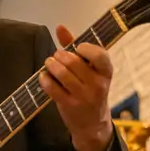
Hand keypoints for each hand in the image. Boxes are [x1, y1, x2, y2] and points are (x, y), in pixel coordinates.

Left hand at [39, 24, 113, 150]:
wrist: (92, 123)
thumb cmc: (90, 89)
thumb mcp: (90, 69)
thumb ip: (74, 46)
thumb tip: (60, 26)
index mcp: (106, 72)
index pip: (99, 55)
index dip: (85, 48)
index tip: (77, 48)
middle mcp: (97, 84)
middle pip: (74, 62)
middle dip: (60, 55)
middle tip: (56, 56)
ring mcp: (84, 96)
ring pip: (63, 74)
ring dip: (51, 65)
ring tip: (49, 63)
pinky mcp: (69, 105)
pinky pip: (53, 88)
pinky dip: (44, 79)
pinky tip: (43, 76)